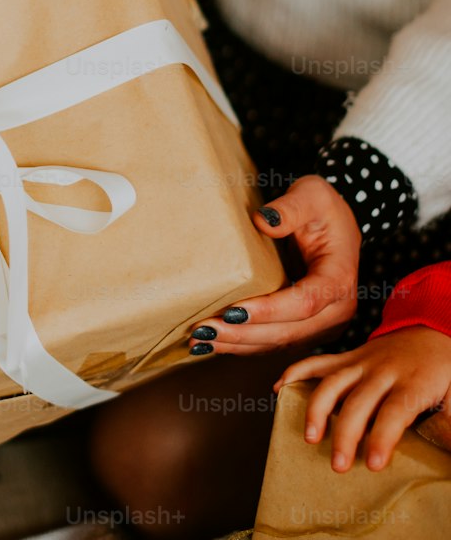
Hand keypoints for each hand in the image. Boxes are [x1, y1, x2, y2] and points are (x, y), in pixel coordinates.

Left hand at [188, 174, 361, 353]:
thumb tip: (264, 220)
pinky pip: (275, 343)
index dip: (268, 311)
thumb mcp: (311, 194)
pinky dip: (244, 345)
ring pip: (280, 344)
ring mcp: (324, 324)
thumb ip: (291, 207)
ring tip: (200, 341)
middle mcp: (337, 309)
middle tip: (203, 330)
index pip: (305, 302)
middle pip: (289, 332)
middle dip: (244, 334)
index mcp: (340, 277)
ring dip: (238, 345)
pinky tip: (215, 344)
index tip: (232, 311)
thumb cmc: (321, 208)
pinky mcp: (307, 329)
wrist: (331, 224)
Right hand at [273, 326, 450, 471]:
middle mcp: (383, 370)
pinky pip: (318, 362)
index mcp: (413, 382)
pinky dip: (295, 372)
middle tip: (337, 464)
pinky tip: (279, 389)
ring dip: (317, 409)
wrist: (435, 328)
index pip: (394, 412)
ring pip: (333, 382)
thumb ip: (449, 423)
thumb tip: (443, 451)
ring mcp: (362, 361)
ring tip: (309, 436)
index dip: (382, 438)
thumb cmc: (445, 369)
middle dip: (345, 434)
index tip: (372, 464)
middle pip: (359, 402)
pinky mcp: (348, 357)